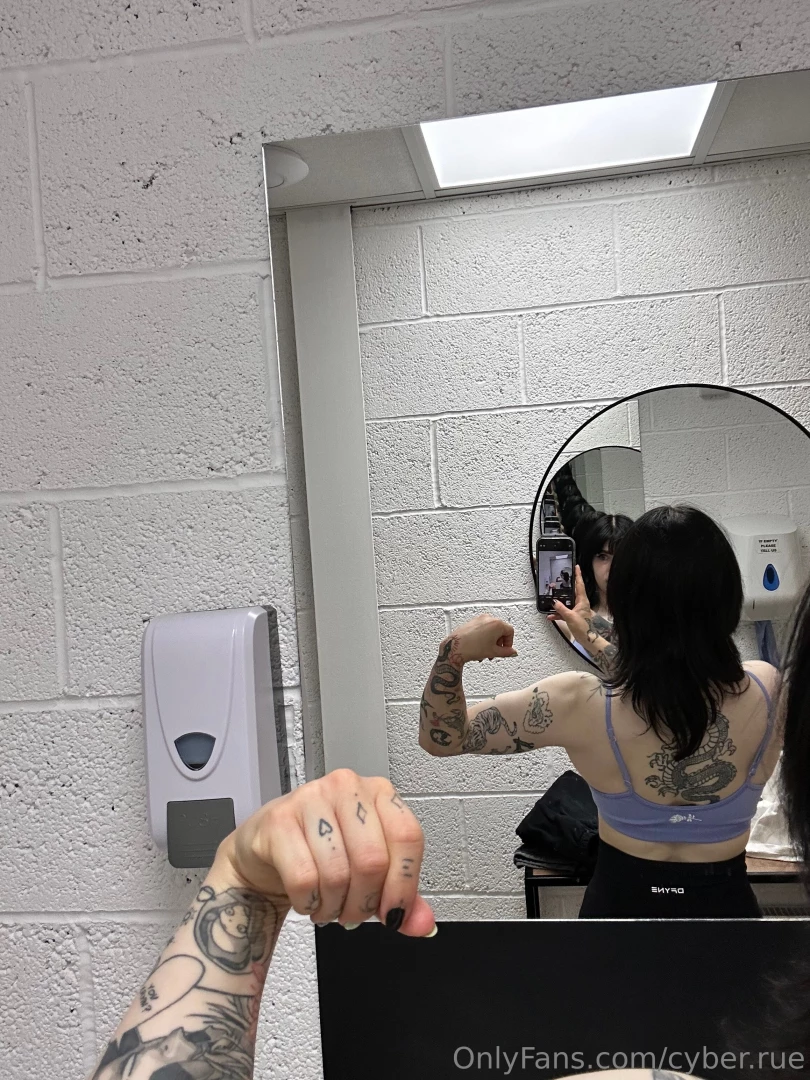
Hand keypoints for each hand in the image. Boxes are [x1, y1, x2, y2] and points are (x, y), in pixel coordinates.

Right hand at [213, 769, 435, 935]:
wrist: (265, 849)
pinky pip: (303, 878)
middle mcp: (347, 788)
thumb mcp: (369, 871)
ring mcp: (310, 798)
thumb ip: (401, 895)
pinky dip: (308, 903)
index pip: (408, 837)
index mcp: (379, 793)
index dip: (404, 885)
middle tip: (353, 914)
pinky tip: (307, 899)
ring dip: (334, 906)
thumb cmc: (321, 851)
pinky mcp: (279, 820)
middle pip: (373, 861)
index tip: (394, 913)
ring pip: (338, 873)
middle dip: (364, 903)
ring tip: (328, 905)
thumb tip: (423, 924)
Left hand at [448, 613, 517, 662]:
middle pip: (500, 630)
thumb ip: (506, 652)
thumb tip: (513, 652)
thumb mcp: (493, 652)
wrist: (455, 648)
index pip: (510, 631)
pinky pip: (482, 629)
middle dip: (499, 643)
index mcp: (497, 623)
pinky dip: (484, 637)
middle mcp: (488, 618)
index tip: (505, 650)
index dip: (509, 643)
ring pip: (491, 630)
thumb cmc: (472, 648)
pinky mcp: (471, 622)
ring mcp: (479, 619)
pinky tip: (479, 647)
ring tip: (486, 651)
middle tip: (496, 652)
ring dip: (491, 641)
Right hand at [546, 565, 594, 639]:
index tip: (576, 567)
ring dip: (558, 603)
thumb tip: (554, 602)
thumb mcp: (571, 617)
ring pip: (566, 603)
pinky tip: (551, 616)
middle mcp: (580, 604)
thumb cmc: (585, 628)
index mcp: (583, 601)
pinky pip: (564, 612)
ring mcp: (576, 610)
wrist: (589, 640)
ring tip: (550, 601)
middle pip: (572, 592)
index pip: (580, 584)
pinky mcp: (573, 616)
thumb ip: (561, 609)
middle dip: (564, 587)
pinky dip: (557, 613)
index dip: (578, 575)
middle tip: (559, 580)